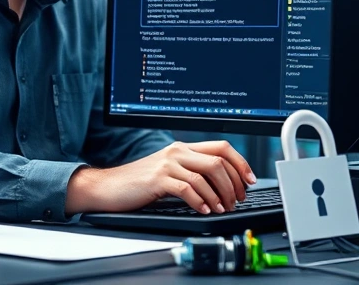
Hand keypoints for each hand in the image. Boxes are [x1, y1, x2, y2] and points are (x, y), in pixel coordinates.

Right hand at [65, 141, 256, 214]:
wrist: (109, 186)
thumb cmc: (139, 182)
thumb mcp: (168, 171)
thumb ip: (191, 171)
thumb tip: (222, 185)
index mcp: (183, 148)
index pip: (222, 148)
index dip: (240, 164)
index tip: (249, 181)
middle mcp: (177, 152)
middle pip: (218, 161)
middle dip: (233, 184)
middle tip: (237, 200)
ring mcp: (167, 164)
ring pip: (206, 175)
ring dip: (220, 195)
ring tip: (222, 208)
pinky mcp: (158, 179)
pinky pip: (188, 188)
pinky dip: (201, 201)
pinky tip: (204, 210)